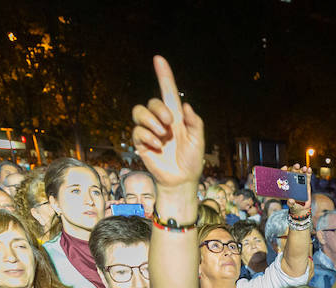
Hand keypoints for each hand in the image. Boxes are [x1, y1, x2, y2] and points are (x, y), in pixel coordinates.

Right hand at [131, 56, 204, 191]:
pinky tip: (157, 146)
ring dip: (150, 121)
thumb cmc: (192, 159)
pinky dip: (148, 138)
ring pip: (138, 112)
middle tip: (170, 123)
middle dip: (159, 109)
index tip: (159, 59)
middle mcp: (161, 121)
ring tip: (162, 135)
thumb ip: (194, 122)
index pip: (168, 91)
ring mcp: (150, 131)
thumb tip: (185, 106)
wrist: (182, 179)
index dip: (164, 75)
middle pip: (151, 102)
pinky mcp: (141, 143)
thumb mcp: (198, 140)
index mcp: (176, 116)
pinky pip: (137, 131)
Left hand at [279, 164, 311, 218]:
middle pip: (293, 173)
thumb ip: (291, 203)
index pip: (284, 176)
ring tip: (304, 168)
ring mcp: (300, 183)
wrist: (302, 209)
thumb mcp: (292, 206)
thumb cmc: (294, 206)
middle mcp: (293, 183)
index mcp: (287, 186)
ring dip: (302, 170)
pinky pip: (307, 177)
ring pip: (300, 174)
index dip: (284, 171)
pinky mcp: (306, 184)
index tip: (285, 168)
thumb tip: (291, 200)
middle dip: (294, 168)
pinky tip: (309, 169)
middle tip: (296, 166)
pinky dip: (308, 173)